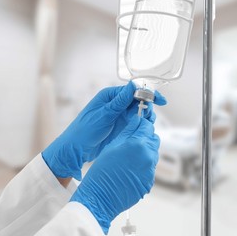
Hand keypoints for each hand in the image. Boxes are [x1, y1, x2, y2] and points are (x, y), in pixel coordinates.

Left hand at [42, 81, 165, 180]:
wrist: (76, 150)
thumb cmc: (84, 130)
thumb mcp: (103, 115)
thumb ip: (120, 101)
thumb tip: (134, 85)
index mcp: (110, 96)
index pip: (133, 90)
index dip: (148, 94)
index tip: (160, 100)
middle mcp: (116, 104)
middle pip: (139, 101)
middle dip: (148, 107)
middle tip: (149, 116)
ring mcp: (119, 116)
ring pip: (139, 113)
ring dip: (146, 117)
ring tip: (146, 124)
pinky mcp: (122, 128)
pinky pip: (136, 123)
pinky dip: (142, 125)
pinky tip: (144, 130)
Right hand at [70, 116, 159, 233]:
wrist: (100, 198)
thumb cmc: (101, 171)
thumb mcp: (112, 146)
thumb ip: (128, 132)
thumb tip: (137, 121)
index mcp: (138, 145)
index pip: (147, 126)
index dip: (141, 124)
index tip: (136, 125)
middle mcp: (148, 157)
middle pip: (153, 139)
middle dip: (145, 137)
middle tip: (131, 140)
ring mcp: (150, 170)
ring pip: (153, 153)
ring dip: (145, 151)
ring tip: (129, 156)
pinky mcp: (149, 181)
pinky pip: (150, 167)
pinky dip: (143, 165)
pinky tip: (130, 168)